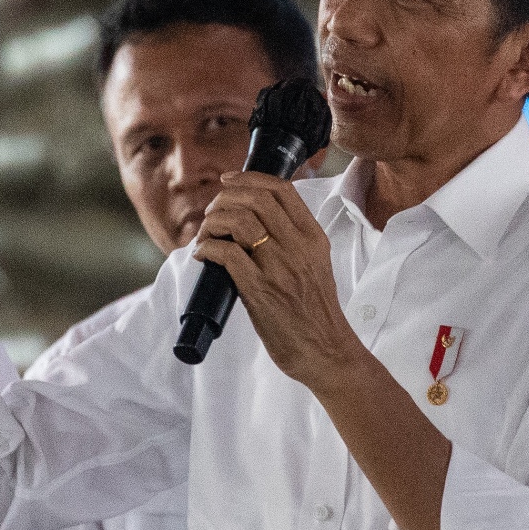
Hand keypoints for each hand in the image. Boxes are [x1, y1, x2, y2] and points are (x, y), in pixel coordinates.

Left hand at [192, 173, 360, 387]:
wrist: (326, 351)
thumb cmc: (316, 312)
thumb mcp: (316, 265)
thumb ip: (294, 240)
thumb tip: (256, 220)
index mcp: (314, 238)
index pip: (283, 190)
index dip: (249, 178)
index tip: (229, 181)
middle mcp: (299, 248)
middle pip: (256, 199)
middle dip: (225, 198)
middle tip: (212, 212)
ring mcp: (280, 268)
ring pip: (239, 221)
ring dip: (213, 222)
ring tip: (205, 234)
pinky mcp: (261, 291)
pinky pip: (227, 255)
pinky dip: (207, 248)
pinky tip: (202, 254)